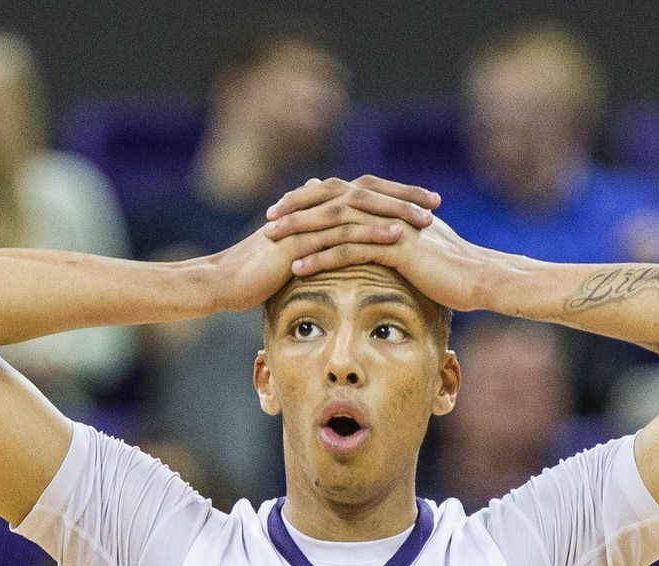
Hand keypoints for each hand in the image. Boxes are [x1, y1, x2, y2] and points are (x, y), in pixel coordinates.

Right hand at [204, 175, 433, 313]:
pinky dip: (370, 231)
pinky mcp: (299, 239)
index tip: (426, 203)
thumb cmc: (254, 273)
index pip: (361, 192)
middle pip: (366, 190)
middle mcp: (312, 206)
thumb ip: (311, 239)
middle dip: (403, 194)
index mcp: (314, 207)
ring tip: (425, 219)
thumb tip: (327, 232)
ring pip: (358, 207)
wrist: (222, 282)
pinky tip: (395, 236)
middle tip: (436, 202)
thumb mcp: (289, 253)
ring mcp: (305, 220)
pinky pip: (340, 231)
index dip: (394, 194)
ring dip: (394, 210)